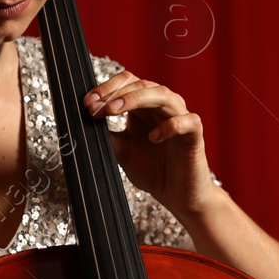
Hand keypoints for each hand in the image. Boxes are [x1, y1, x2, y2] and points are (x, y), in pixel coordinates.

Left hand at [84, 70, 217, 219]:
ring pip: (162, 95)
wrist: (176, 195)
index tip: (87, 103)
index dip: (106, 88)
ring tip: (113, 111)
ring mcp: (180, 117)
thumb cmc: (153, 170)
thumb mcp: (121, 151)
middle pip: (141, 84)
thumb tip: (83, 123)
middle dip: (114, 94)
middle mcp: (163, 106)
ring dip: (135, 99)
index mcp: (145, 106)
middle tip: (95, 109)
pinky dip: (170, 125)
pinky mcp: (195, 135)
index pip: (127, 83)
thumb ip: (107, 136)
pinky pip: (187, 121)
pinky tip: (153, 137)